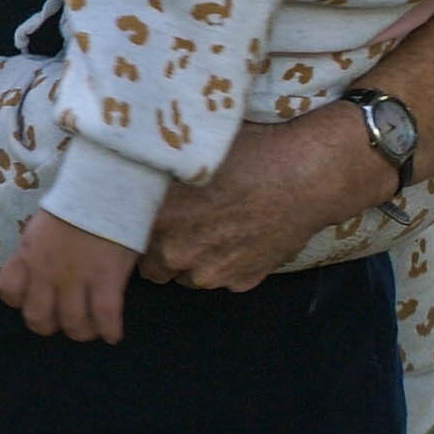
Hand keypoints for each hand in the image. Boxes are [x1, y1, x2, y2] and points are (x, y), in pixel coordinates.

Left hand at [0, 211, 140, 341]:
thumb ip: (37, 251)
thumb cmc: (77, 201)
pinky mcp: (106, 279)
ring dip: (82, 331)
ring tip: (92, 328)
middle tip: (64, 319)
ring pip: (72, 323)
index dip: (21, 301)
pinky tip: (113, 334)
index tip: (36, 297)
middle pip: (38, 318)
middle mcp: (46, 271)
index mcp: (28, 254)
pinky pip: (105, 317)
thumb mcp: (42, 226)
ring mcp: (76, 277)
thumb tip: (39, 271)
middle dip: (50, 325)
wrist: (105, 186)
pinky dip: (109, 330)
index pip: (9, 292)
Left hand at [140, 0, 433, 289]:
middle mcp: (178, 251)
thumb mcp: (194, 152)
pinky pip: (221, 280)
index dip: (132, 229)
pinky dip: (225, 265)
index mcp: (158, 217)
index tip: (143, 218)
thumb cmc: (251, 153)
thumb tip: (128, 160)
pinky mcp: (242, 281)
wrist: (310, 174)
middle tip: (179, 225)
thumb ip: (158, 170)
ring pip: (187, 276)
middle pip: (152, 266)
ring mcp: (211, 272)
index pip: (124, 239)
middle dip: (160, 249)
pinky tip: (239, 237)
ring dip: (192, 260)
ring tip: (212, 230)